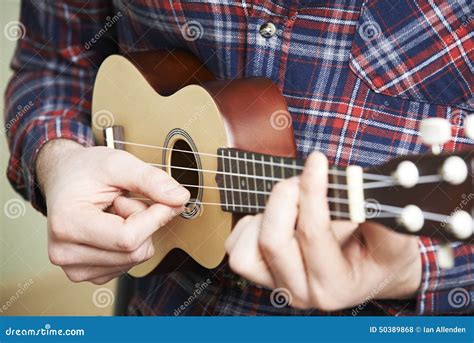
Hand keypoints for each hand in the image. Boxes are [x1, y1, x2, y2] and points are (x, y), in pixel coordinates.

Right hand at [36, 139, 189, 283]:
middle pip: (135, 251)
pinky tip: (113, 224)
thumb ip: (151, 179)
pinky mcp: (88, 273)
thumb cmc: (85, 169)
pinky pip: (130, 263)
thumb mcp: (118, 163)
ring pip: (136, 258)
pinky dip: (131, 242)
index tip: (164, 199)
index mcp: (67, 225)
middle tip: (126, 199)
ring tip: (114, 210)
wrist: (64, 177)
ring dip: (137, 231)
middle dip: (144, 222)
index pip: (128, 238)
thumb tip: (180, 198)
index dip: (155, 218)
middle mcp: (65, 253)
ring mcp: (75, 268)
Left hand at [225, 152, 421, 309]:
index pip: (313, 234)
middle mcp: (302, 292)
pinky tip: (277, 217)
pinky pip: (236, 247)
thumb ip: (381, 216)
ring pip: (247, 247)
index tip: (318, 161)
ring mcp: (277, 284)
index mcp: (336, 286)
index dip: (313, 191)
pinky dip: (251, 225)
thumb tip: (356, 187)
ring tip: (293, 202)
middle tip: (303, 178)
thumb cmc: (380, 253)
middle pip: (273, 240)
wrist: (369, 271)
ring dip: (267, 213)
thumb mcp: (395, 238)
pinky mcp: (260, 274)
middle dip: (285, 197)